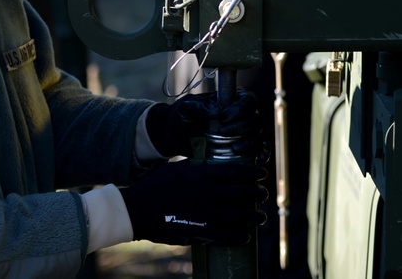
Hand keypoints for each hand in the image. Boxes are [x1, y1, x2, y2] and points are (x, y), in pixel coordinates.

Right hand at [119, 160, 267, 245]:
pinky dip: (238, 236)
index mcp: (202, 174)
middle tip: (263, 194)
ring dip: (252, 216)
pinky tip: (245, 236)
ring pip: (238, 215)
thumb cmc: (154, 185)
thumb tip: (206, 165)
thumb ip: (194, 166)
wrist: (137, 208)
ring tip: (260, 217)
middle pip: (241, 193)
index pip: (234, 171)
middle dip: (256, 193)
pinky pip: (225, 235)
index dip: (251, 172)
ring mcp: (204, 212)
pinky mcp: (199, 230)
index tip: (261, 173)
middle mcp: (207, 192)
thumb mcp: (175, 168)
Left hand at [146, 89, 260, 158]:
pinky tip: (257, 159)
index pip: (248, 101)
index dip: (240, 109)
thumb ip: (200, 106)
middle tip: (222, 132)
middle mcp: (241, 116)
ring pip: (260, 134)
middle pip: (257, 118)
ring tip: (235, 148)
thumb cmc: (180, 117)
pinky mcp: (243, 149)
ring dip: (251, 141)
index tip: (222, 118)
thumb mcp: (186, 108)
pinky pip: (260, 150)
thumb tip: (218, 110)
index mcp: (231, 101)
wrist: (174, 137)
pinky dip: (262, 153)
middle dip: (243, 126)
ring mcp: (244, 133)